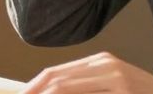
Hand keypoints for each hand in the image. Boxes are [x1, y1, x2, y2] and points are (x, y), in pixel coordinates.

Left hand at [21, 53, 152, 93]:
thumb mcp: (112, 89)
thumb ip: (86, 89)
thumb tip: (51, 92)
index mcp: (99, 62)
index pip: (54, 74)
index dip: (32, 88)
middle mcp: (104, 64)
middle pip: (55, 78)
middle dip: (33, 93)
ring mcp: (113, 75)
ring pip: (64, 86)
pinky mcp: (120, 88)